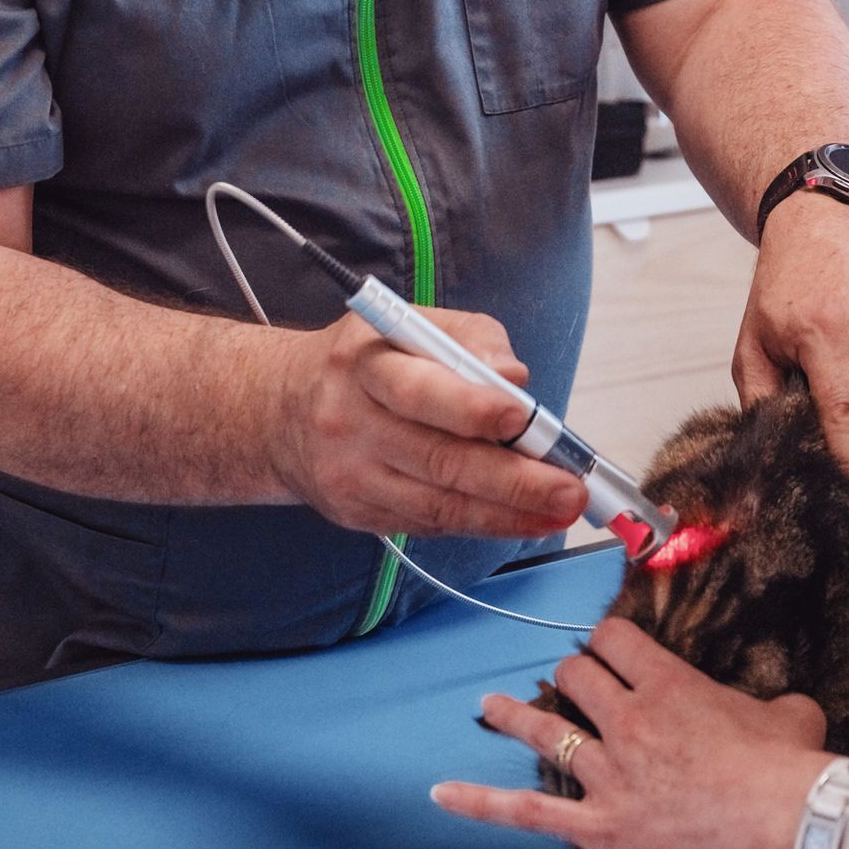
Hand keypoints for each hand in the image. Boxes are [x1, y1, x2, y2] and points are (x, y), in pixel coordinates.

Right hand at [264, 308, 587, 539]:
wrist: (279, 411)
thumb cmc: (366, 361)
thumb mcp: (409, 323)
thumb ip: (471, 340)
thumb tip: (516, 376)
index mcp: (365, 364)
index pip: (418, 391)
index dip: (471, 407)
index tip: (521, 416)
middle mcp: (351, 423)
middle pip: (438, 460)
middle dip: (513, 479)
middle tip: (568, 489)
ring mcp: (352, 476)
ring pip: (438, 505)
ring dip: (507, 514)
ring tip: (559, 512)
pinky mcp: (357, 514)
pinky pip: (428, 525)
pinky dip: (481, 525)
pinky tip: (521, 521)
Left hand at [431, 615, 827, 848]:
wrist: (787, 819)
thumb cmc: (790, 766)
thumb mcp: (790, 713)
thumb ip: (774, 704)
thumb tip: (786, 712)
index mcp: (668, 684)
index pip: (613, 640)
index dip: (609, 642)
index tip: (611, 649)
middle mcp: (629, 720)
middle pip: (576, 677)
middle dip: (574, 677)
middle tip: (577, 688)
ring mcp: (609, 773)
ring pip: (547, 728)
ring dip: (515, 714)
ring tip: (490, 706)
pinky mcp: (600, 825)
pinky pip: (528, 811)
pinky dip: (482, 802)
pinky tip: (443, 793)